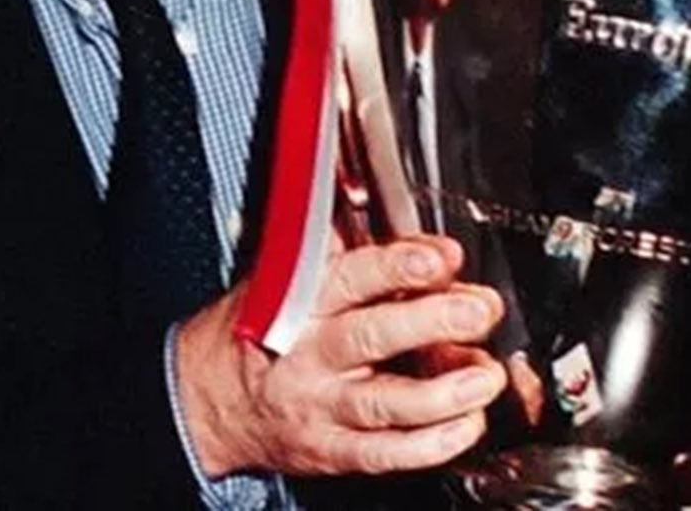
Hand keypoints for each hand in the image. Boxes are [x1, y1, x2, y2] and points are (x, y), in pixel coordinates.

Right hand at [175, 233, 504, 478]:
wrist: (206, 401)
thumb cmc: (254, 333)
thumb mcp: (282, 279)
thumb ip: (345, 258)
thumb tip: (416, 238)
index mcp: (295, 300)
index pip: (349, 276)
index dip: (398, 265)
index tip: (442, 257)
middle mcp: (307, 353)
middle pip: (370, 336)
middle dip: (430, 321)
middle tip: (477, 310)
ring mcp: (320, 405)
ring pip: (384, 402)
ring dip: (442, 392)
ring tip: (484, 377)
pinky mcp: (330, 450)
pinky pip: (384, 453)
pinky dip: (429, 444)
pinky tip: (463, 426)